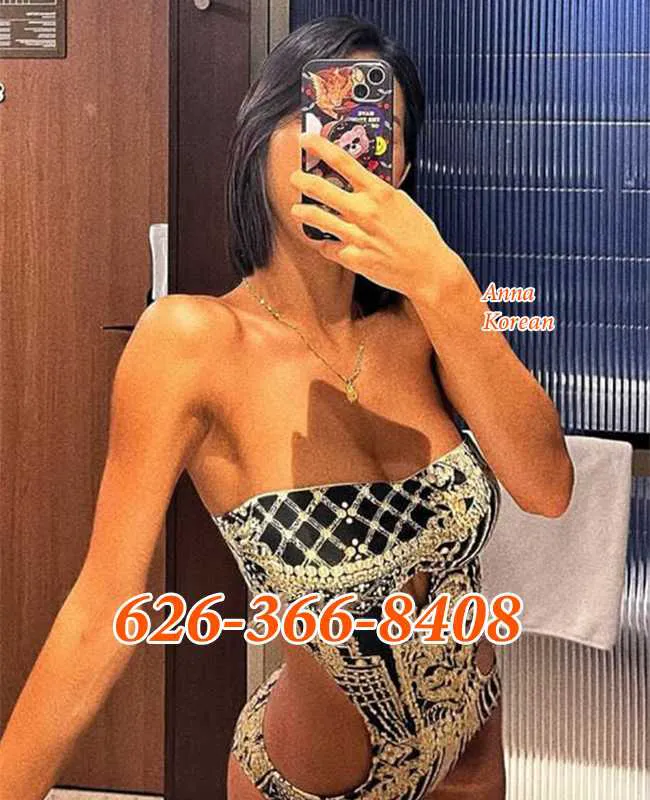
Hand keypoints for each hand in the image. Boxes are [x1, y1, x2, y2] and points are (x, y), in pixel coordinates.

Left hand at [289, 131, 469, 301]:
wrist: (427, 269)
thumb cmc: (420, 236)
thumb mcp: (402, 202)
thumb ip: (379, 192)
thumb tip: (362, 183)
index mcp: (379, 192)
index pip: (343, 161)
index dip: (320, 147)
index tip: (306, 139)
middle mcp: (365, 211)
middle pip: (323, 189)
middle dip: (303, 180)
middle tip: (295, 178)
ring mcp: (357, 236)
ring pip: (318, 219)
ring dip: (304, 212)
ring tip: (298, 210)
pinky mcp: (353, 258)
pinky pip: (328, 248)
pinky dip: (324, 244)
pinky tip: (323, 242)